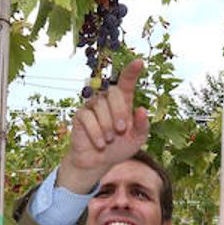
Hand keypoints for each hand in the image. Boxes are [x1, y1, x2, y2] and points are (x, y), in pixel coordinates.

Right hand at [57, 58, 149, 193]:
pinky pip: (87, 117)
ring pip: (100, 106)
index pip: (126, 82)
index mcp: (123, 102)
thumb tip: (142, 109)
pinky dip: (96, 132)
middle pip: (114, 92)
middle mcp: (107, 100)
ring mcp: (93, 106)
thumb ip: (143, 126)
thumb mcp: (137, 139)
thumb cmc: (120, 147)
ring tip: (109, 140)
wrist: (99, 162)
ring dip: (107, 126)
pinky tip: (100, 143)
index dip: (132, 72)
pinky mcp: (80, 116)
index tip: (139, 62)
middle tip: (121, 130)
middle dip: (119, 111)